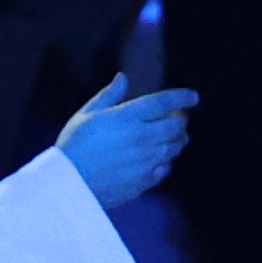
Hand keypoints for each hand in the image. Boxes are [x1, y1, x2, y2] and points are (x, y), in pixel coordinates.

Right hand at [55, 76, 194, 207]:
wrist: (68, 184)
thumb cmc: (73, 145)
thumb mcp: (86, 114)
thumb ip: (109, 96)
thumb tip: (123, 78)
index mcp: (127, 118)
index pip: (164, 103)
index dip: (182, 98)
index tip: (193, 97)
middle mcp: (141, 138)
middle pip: (176, 126)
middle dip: (181, 121)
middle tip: (179, 119)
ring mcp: (145, 161)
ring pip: (174, 148)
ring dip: (177, 140)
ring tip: (172, 138)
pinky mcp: (144, 181)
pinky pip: (165, 169)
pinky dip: (165, 162)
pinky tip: (157, 160)